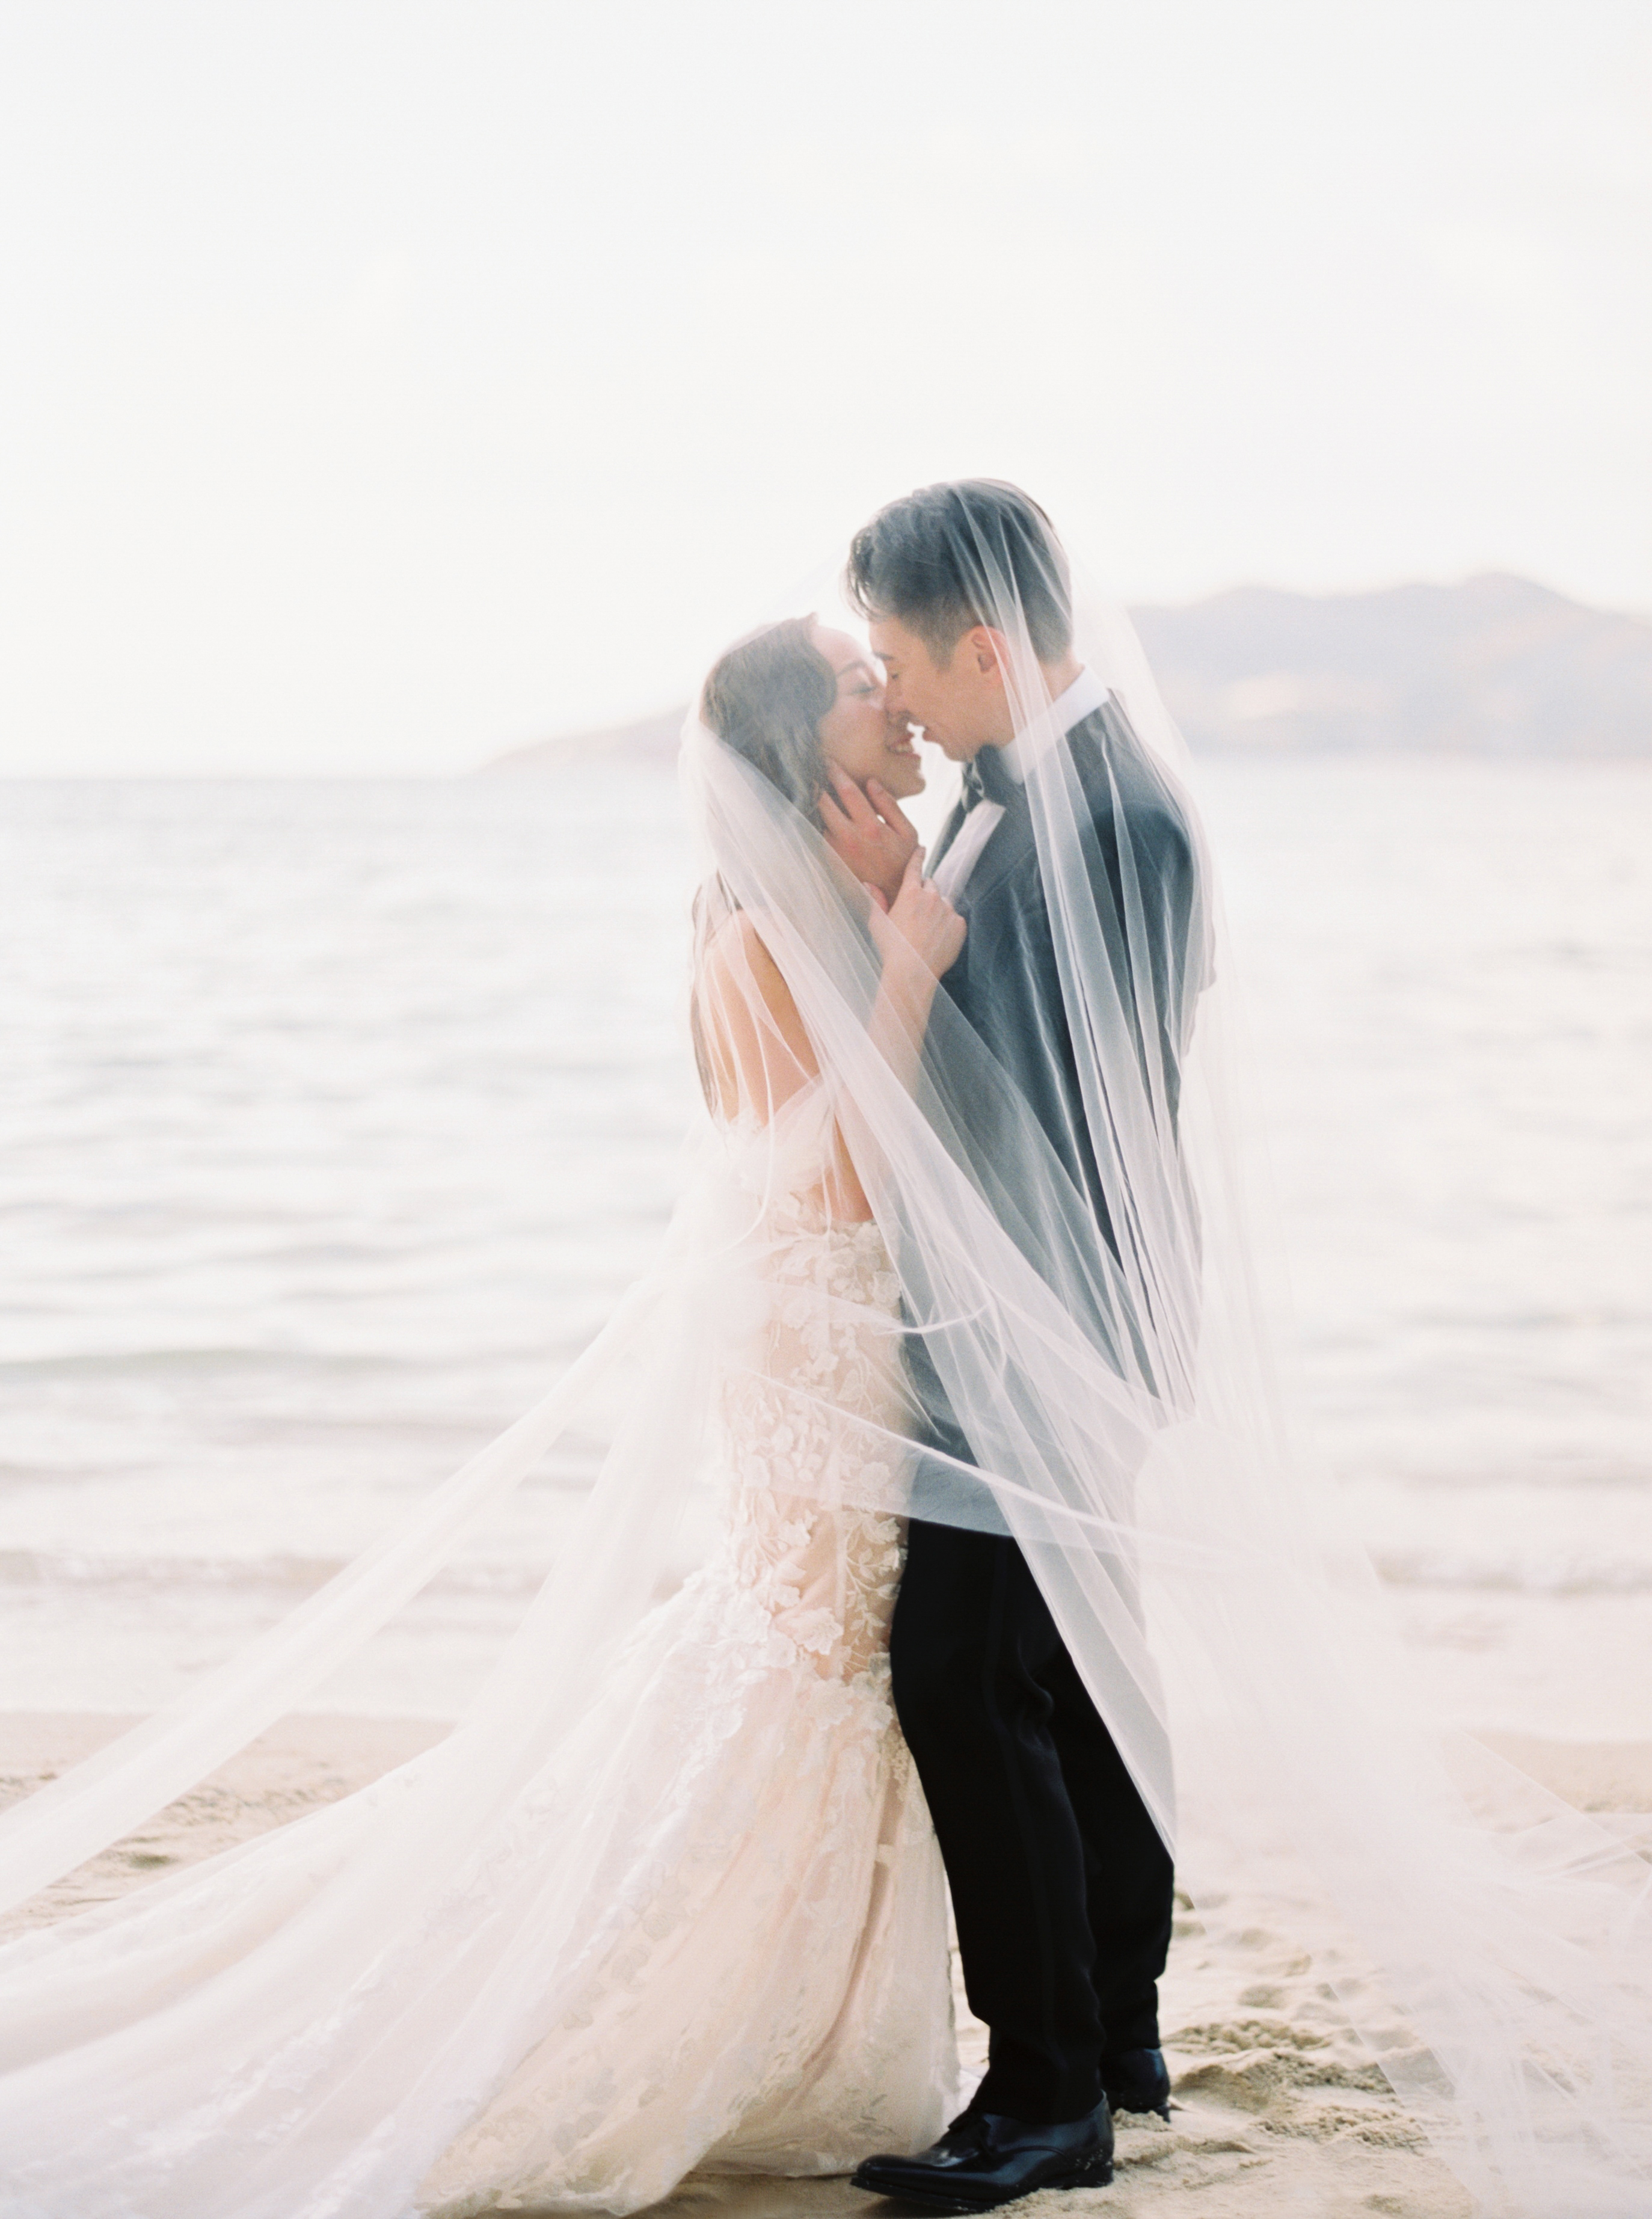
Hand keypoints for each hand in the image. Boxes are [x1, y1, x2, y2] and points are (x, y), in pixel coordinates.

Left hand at [820, 767, 919, 905]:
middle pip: (823, 803)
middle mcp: (850, 838)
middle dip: (816, 784)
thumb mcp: (907, 832)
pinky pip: (817, 836)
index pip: (847, 791)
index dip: (835, 773)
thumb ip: (890, 806)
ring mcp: (837, 851)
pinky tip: (814, 813)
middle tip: (812, 771)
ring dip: (813, 804)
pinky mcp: (830, 860)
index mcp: (871, 827)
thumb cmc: (902, 860)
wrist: (892, 894)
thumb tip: (871, 782)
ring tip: (811, 789)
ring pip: (817, 820)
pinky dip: (814, 822)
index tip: (828, 761)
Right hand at [868, 848, 965, 979]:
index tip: (922, 848)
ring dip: (937, 909)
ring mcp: (948, 911)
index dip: (918, 856)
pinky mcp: (959, 925)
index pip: (915, 868)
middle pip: (931, 884)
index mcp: (910, 894)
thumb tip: (868, 884)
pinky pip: (955, 918)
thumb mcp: (878, 923)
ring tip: (927, 929)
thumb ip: (876, 900)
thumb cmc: (891, 949)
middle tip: (918, 910)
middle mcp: (931, 897)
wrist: (913, 972)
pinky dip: (948, 924)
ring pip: (944, 902)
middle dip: (925, 891)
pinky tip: (937, 938)